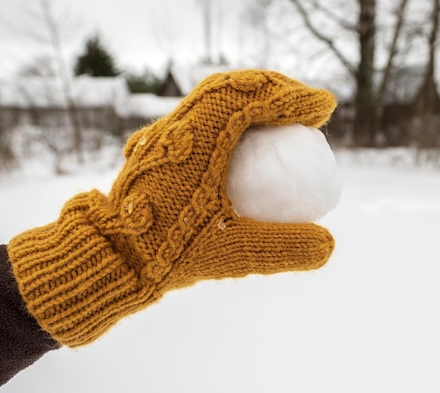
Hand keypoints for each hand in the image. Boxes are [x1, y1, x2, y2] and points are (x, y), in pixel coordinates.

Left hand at [8, 70, 336, 346]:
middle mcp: (178, 127)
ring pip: (210, 97)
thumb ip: (282, 249)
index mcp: (198, 141)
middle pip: (231, 88)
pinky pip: (197, 112)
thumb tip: (328, 246)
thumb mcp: (231, 252)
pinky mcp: (157, 147)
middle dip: (274, 89)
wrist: (110, 257)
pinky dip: (227, 110)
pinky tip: (238, 133)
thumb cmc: (165, 253)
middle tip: (305, 107)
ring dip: (249, 96)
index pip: (251, 100)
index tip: (323, 108)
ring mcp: (163, 134)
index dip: (292, 98)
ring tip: (278, 114)